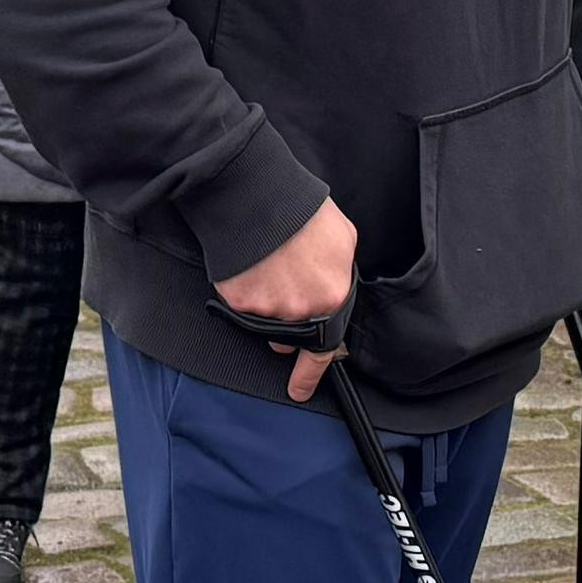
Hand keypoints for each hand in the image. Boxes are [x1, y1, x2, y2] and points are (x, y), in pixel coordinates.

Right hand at [214, 198, 361, 401]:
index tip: (300, 389)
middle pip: (289, 337)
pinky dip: (245, 288)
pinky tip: (250, 263)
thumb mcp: (342, 238)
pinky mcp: (238, 300)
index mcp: (331, 296)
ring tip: (267, 266)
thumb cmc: (301, 210)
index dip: (310, 373)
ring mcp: (267, 308)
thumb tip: (333, 286)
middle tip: (283, 289)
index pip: (324, 348)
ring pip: (264, 323)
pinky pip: (242, 305)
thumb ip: (340, 271)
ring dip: (267, 303)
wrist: (257, 193)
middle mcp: (301, 310)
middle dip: (286, 327)